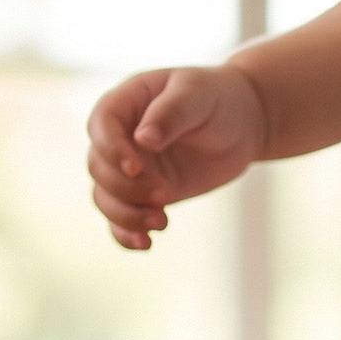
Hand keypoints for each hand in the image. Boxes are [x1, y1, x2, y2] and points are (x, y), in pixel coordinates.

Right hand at [86, 67, 266, 249]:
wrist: (242, 124)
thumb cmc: (217, 98)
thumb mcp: (196, 95)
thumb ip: (170, 114)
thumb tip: (143, 140)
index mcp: (125, 103)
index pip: (101, 126)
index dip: (112, 150)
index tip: (136, 169)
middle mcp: (120, 138)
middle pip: (99, 167)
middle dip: (126, 188)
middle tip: (166, 194)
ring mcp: (131, 169)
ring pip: (105, 197)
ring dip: (126, 216)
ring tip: (162, 222)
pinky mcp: (145, 195)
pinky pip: (122, 219)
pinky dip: (127, 234)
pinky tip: (147, 244)